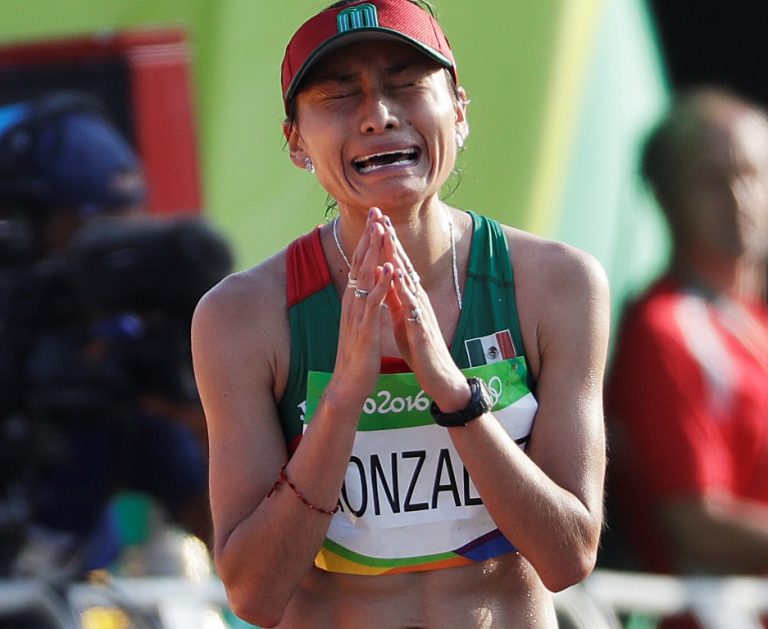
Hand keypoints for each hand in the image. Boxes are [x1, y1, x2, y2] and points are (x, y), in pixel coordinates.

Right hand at [332, 209, 393, 405]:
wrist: (349, 385)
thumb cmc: (358, 355)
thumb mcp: (360, 322)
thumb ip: (363, 302)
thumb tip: (367, 282)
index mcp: (353, 301)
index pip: (360, 264)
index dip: (367, 240)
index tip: (375, 218)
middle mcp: (352, 303)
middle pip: (360, 263)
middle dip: (369, 236)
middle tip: (375, 211)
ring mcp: (357, 315)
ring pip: (365, 277)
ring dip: (374, 252)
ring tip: (381, 230)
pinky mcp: (365, 329)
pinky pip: (373, 302)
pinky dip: (381, 284)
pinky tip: (389, 269)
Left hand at [376, 212, 465, 403]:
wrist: (438, 375)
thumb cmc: (419, 347)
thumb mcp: (402, 317)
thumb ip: (394, 297)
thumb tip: (382, 276)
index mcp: (409, 296)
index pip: (396, 265)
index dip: (386, 243)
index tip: (376, 221)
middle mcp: (417, 298)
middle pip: (402, 264)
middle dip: (391, 240)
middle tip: (380, 216)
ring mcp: (421, 311)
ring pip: (408, 279)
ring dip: (397, 257)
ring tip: (387, 237)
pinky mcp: (421, 327)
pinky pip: (412, 306)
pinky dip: (404, 290)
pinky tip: (397, 278)